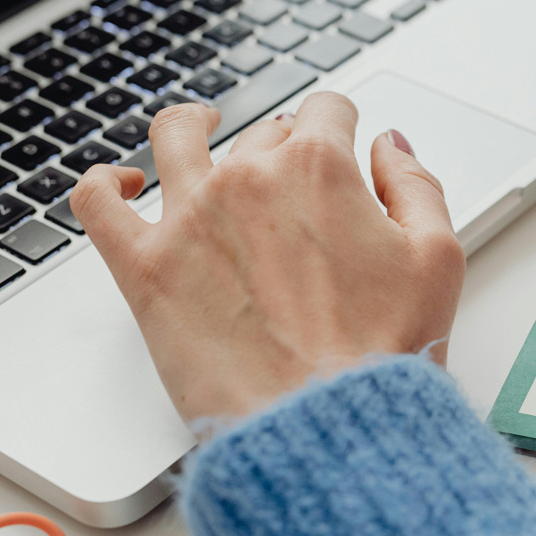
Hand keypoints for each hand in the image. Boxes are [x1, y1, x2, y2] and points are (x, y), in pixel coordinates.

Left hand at [70, 94, 465, 421]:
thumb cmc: (384, 352)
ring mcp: (188, 218)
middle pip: (262, 132)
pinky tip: (123, 184)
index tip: (341, 145)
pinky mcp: (145, 268)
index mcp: (320, 168)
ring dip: (191, 125)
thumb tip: (388, 145)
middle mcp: (248, 178)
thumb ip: (416, 183)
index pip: (326, 110)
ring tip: (199, 129)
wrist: (324, 425)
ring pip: (174, 138)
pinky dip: (105, 182)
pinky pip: (97, 202)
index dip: (340, 125)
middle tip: (300, 193)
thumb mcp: (438, 258)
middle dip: (285, 149)